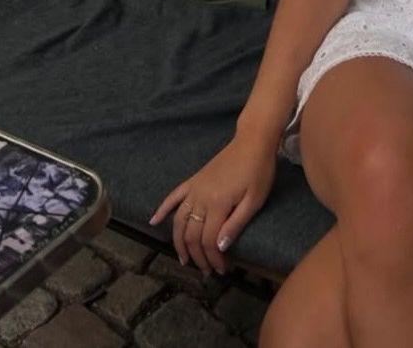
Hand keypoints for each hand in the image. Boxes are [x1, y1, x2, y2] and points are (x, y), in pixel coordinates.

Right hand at [149, 133, 276, 275]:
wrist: (252, 141)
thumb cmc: (259, 171)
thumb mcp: (255, 200)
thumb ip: (236, 224)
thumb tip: (220, 248)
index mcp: (218, 204)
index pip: (209, 241)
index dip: (213, 259)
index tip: (221, 270)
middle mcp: (200, 198)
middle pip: (192, 235)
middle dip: (197, 257)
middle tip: (206, 271)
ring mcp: (194, 188)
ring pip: (179, 221)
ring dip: (179, 242)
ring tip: (184, 259)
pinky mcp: (193, 180)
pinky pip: (173, 196)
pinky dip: (162, 209)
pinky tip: (153, 221)